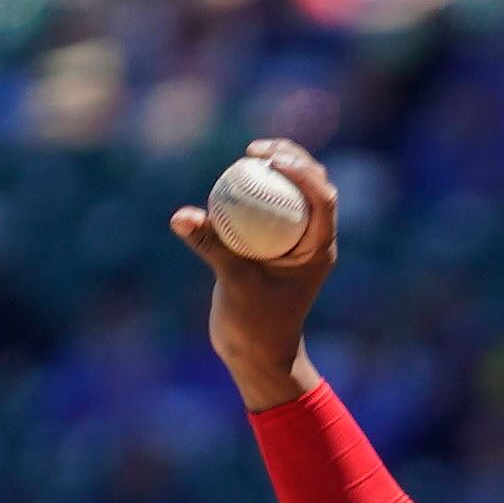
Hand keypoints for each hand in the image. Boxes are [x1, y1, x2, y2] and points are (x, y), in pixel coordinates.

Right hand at [171, 137, 338, 410]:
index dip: (301, 170)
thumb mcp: (232, 282)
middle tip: (258, 148)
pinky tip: (233, 175)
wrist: (257, 354)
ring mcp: (295, 240)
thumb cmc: (254, 325)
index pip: (323, 198)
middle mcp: (313, 239)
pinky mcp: (275, 243)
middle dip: (291, 158)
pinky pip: (268, 206)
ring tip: (249, 152)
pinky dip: (254, 190)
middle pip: (313, 186)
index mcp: (319, 248)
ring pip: (292, 193)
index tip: (269, 157)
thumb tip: (181, 216)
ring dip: (276, 167)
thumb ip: (210, 245)